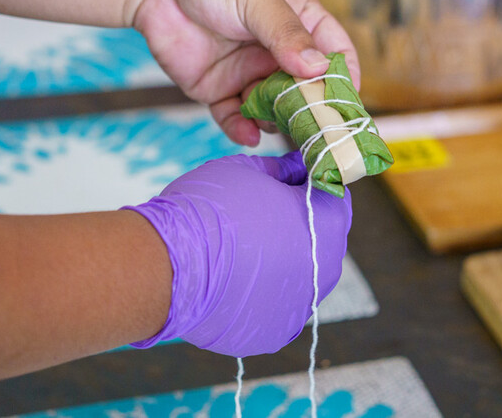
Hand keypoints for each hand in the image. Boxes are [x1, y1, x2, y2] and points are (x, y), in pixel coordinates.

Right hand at [124, 152, 351, 356]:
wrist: (167, 264)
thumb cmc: (209, 208)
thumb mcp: (249, 170)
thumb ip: (282, 169)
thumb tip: (296, 167)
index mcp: (328, 225)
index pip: (335, 199)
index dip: (310, 188)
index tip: (287, 186)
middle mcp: (326, 270)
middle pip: (321, 241)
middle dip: (299, 227)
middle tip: (259, 217)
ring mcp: (301, 307)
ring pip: (299, 278)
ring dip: (281, 263)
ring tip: (241, 251)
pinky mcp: (274, 333)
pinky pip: (276, 307)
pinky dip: (260, 294)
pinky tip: (233, 281)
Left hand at [130, 0, 359, 145]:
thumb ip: (286, 33)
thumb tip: (319, 68)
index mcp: (299, 19)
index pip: (335, 49)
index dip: (345, 75)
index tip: (348, 102)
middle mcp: (277, 50)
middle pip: (306, 88)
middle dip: (311, 109)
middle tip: (316, 129)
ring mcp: (248, 71)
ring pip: (273, 108)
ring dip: (277, 121)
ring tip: (276, 127)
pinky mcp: (218, 88)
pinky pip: (235, 117)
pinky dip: (242, 130)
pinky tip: (247, 135)